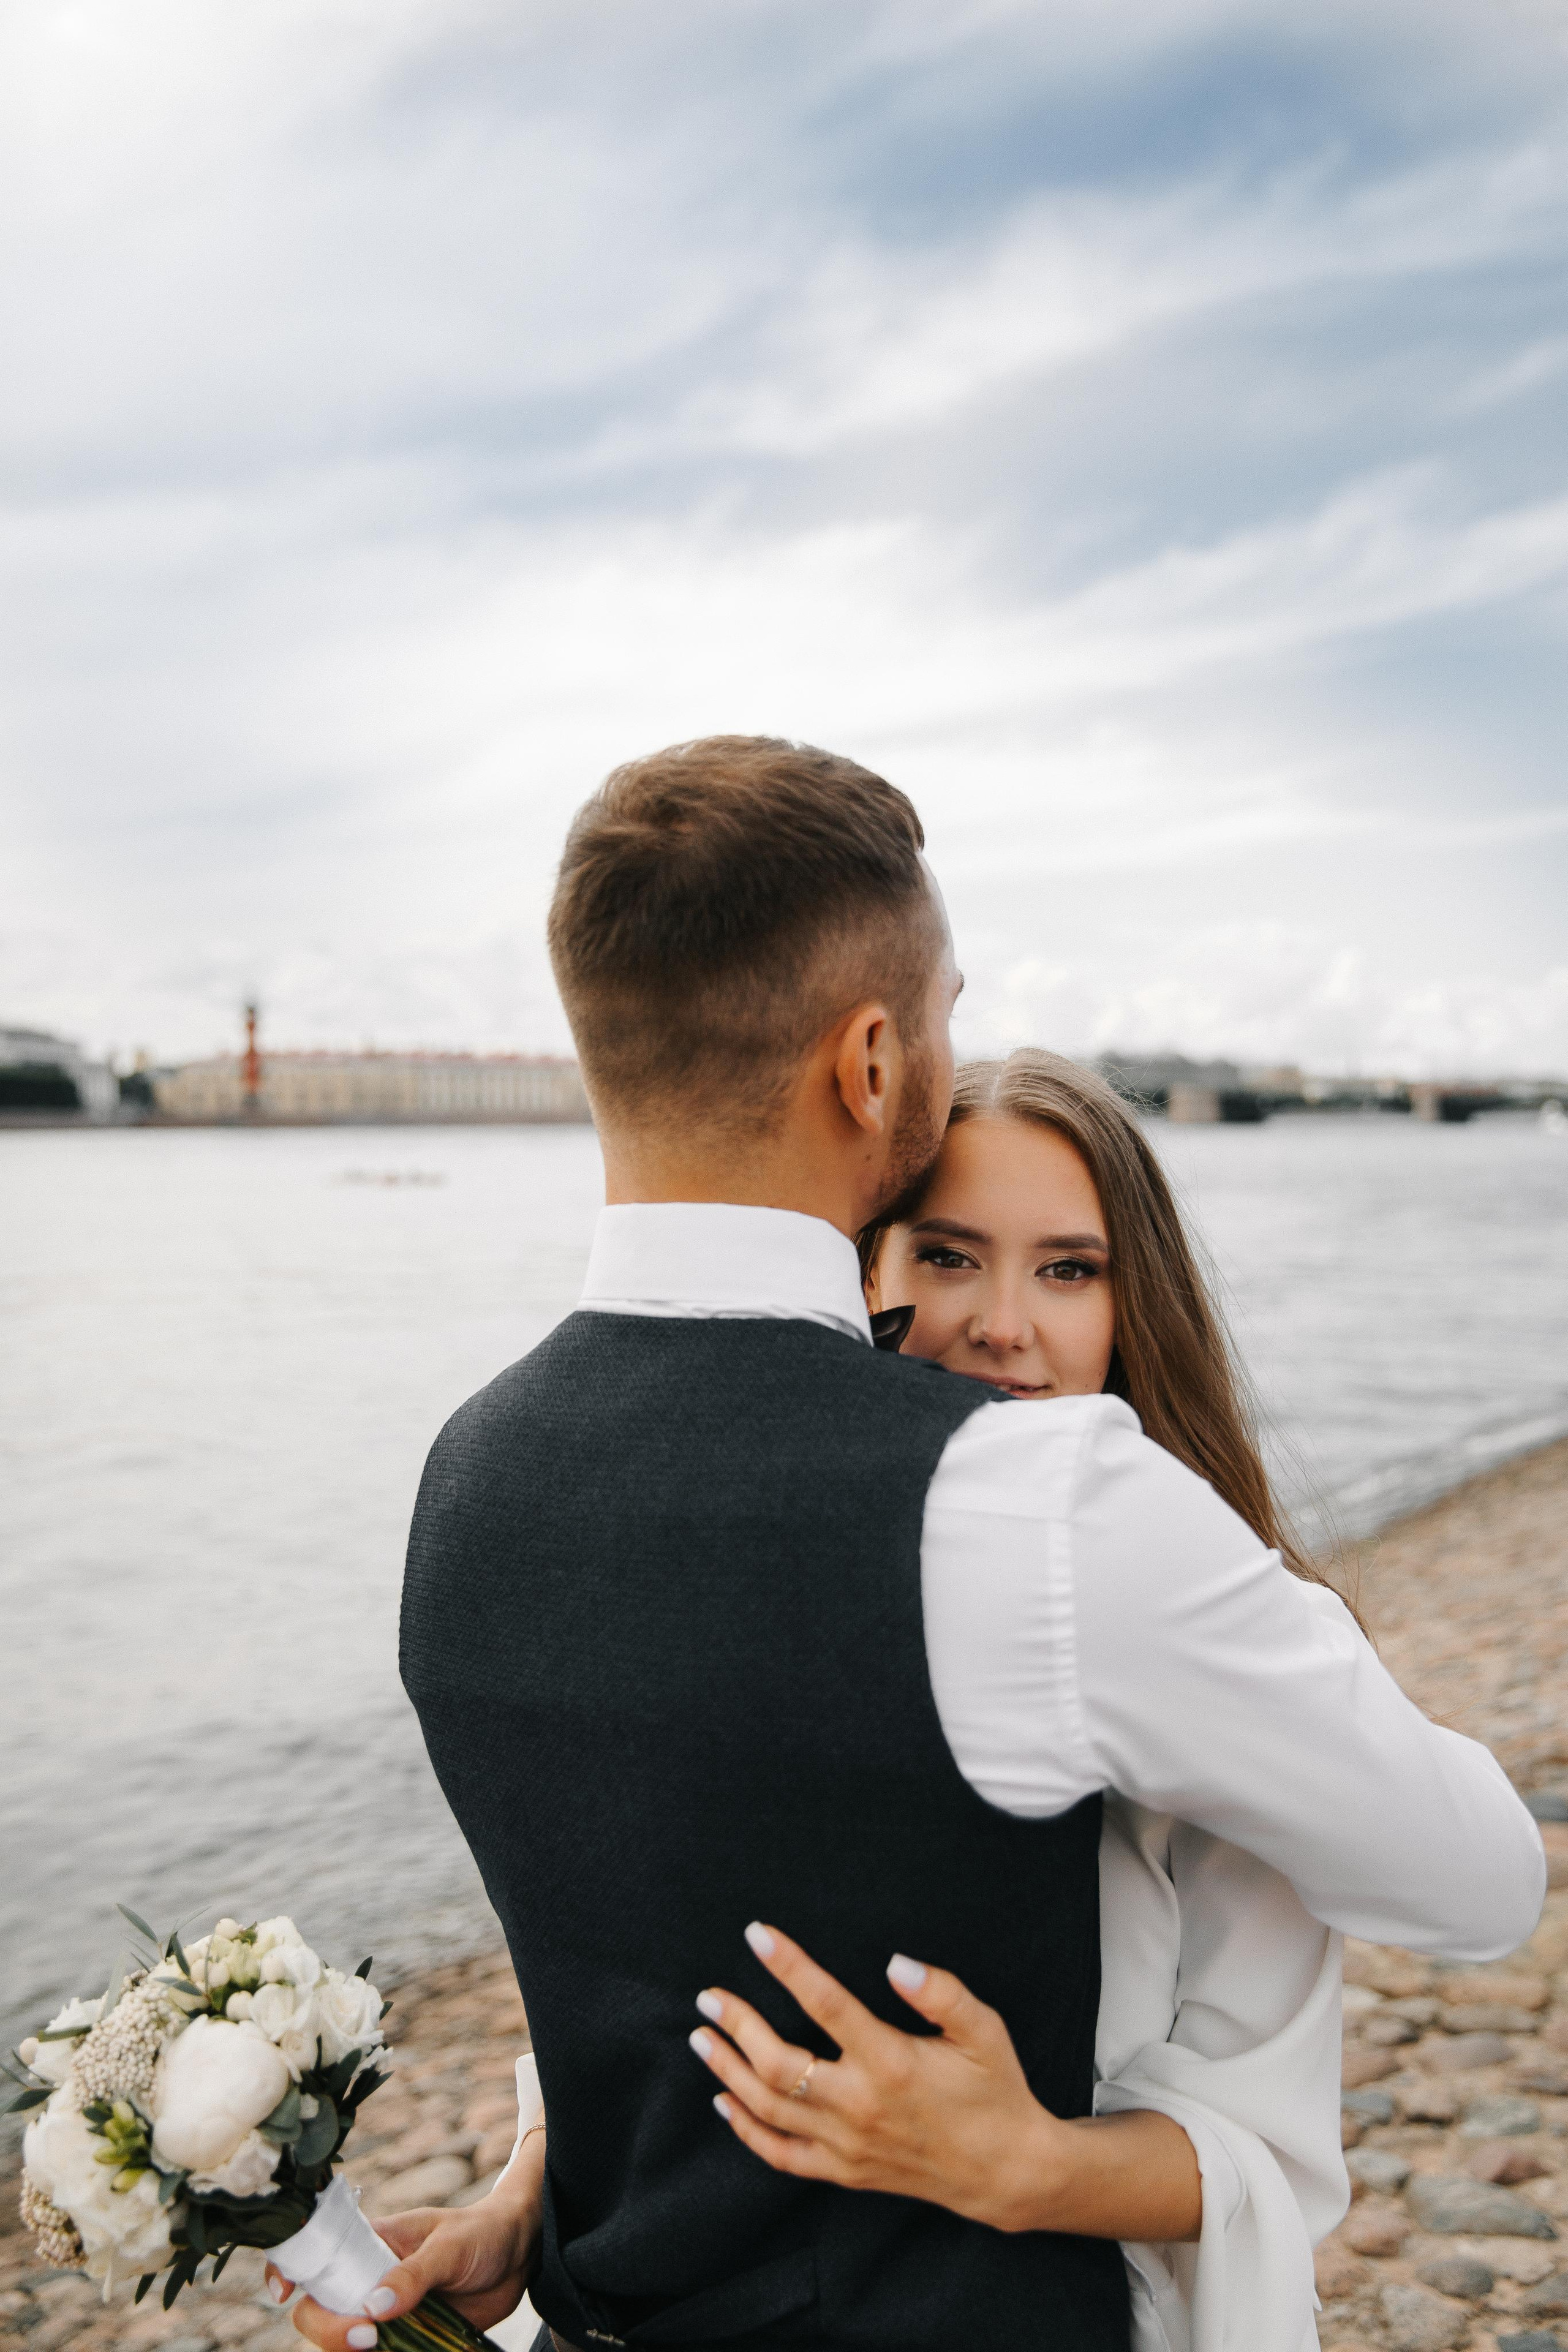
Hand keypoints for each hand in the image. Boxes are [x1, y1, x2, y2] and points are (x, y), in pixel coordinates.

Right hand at [268, 2133, 544, 2349]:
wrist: (519, 2256)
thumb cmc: (482, 2235)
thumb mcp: (450, 2246)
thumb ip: (414, 2274)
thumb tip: (373, 2307)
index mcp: (371, 2243)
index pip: (315, 2252)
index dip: (288, 2270)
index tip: (284, 2293)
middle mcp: (368, 2279)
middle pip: (319, 2310)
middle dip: (328, 2329)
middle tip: (365, 2337)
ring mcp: (384, 2313)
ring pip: (343, 2342)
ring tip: (382, 2348)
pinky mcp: (405, 2338)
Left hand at [690, 1923, 1199, 2242]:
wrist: (1005, 2170)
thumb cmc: (995, 2090)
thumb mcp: (984, 2030)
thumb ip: (941, 1992)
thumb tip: (896, 1962)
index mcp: (892, 2062)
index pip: (826, 2004)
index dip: (788, 1965)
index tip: (757, 1934)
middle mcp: (861, 2106)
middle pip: (779, 2064)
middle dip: (737, 2025)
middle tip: (709, 1996)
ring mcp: (848, 2144)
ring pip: (770, 2108)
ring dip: (729, 2070)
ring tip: (702, 2037)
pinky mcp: (844, 2171)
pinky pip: (782, 2155)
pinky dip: (747, 2130)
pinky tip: (724, 2101)